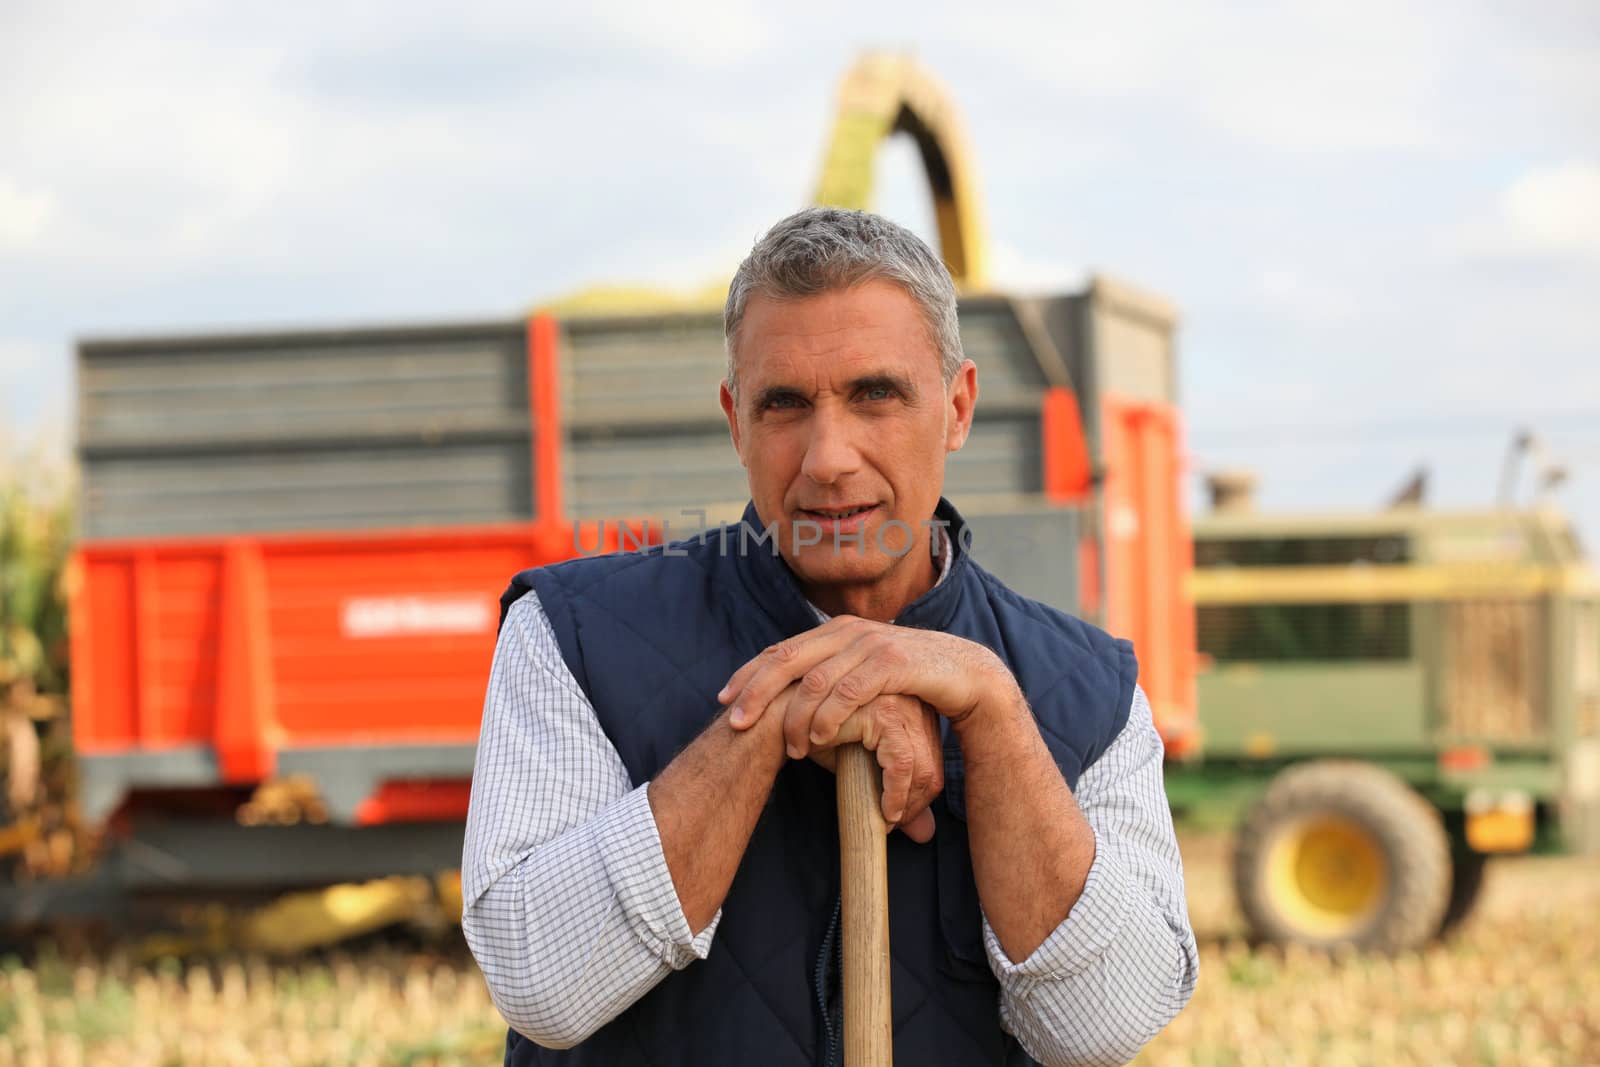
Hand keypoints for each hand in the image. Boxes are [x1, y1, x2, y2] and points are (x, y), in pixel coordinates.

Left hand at [719, 615, 1012, 745]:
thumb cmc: (909, 679)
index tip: (723, 699)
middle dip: (756, 693)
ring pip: (815, 680)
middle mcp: (846, 631)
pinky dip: (829, 717)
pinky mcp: (892, 661)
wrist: (966, 672)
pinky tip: (818, 740)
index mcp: (834, 631)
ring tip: (788, 750)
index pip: (780, 651)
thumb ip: (831, 680)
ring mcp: (869, 643)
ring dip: (795, 717)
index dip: (748, 674)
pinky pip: (849, 691)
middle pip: (786, 660)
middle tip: (736, 723)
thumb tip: (792, 701)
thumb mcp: (863, 675)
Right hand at [807, 694, 942, 842]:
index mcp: (915, 709)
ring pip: (921, 770)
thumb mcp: (864, 765)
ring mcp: (902, 703)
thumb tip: (927, 834)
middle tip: (890, 827)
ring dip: (903, 805)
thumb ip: (898, 794)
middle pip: (931, 769)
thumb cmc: (823, 737)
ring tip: (883, 822)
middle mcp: (915, 701)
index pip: (933, 764)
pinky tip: (879, 811)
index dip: (918, 800)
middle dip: (913, 807)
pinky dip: (893, 795)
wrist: (784, 715)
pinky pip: (901, 764)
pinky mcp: (885, 711)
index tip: (896, 819)